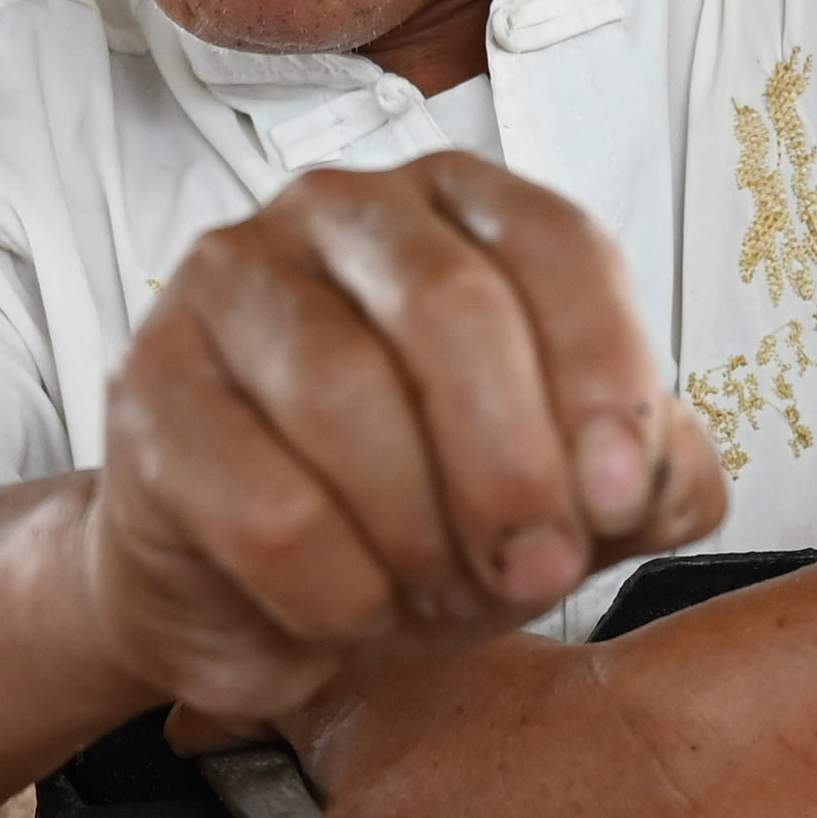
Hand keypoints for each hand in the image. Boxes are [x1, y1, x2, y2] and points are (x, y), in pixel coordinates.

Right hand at [77, 153, 726, 727]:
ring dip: (420, 533)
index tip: (618, 497)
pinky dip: (335, 589)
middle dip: (513, 468)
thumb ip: (644, 479)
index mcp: (460, 206)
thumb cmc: (411, 511)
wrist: (240, 589)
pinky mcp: (147, 388)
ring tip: (439, 596)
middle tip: (537, 574)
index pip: (556, 246)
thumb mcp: (558, 498)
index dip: (605, 374)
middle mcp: (340, 212)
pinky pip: (265, 502)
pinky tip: (350, 611)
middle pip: (452, 307)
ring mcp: (229, 286)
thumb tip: (669, 481)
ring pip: (346, 396)